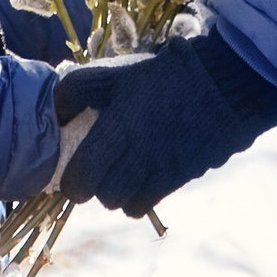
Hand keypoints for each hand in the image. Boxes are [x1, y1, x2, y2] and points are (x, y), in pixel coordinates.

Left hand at [50, 28, 276, 215]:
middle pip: (103, 196)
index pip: (83, 174)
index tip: (71, 174)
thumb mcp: (116, 73)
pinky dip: (136, 198)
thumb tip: (55, 113)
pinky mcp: (178, 178)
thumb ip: (78, 90)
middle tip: (94, 173)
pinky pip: (145, 204)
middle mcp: (139, 155)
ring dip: (115, 194)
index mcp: (119, 126)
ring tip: (116, 176)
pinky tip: (137, 179)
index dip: (72, 182)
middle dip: (93, 188)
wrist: (222, 85)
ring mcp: (160, 170)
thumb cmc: (162, 76)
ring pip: (123, 204)